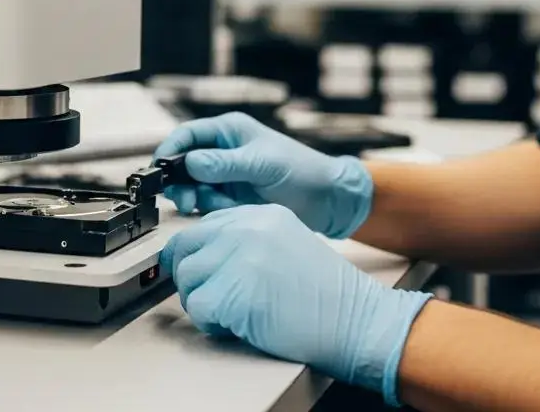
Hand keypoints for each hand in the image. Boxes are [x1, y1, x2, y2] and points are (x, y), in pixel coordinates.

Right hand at [154, 111, 372, 237]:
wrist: (326, 200)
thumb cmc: (300, 170)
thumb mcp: (261, 164)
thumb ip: (225, 164)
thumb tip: (190, 162)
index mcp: (229, 131)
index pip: (188, 135)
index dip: (170, 149)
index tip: (159, 167)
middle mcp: (223, 152)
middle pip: (184, 163)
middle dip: (180, 180)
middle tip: (184, 199)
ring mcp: (226, 176)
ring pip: (193, 186)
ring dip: (194, 197)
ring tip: (204, 206)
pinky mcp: (231, 198)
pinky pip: (208, 203)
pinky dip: (211, 209)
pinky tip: (226, 211)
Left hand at [161, 205, 430, 406]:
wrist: (355, 318)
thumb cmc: (326, 292)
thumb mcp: (286, 241)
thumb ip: (248, 239)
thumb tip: (205, 254)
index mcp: (258, 214)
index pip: (202, 226)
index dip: (195, 254)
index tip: (196, 272)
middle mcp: (246, 228)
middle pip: (184, 248)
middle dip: (191, 277)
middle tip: (211, 298)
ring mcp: (240, 257)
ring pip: (187, 279)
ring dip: (201, 302)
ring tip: (231, 312)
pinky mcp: (235, 291)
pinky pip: (198, 309)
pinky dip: (211, 323)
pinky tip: (237, 324)